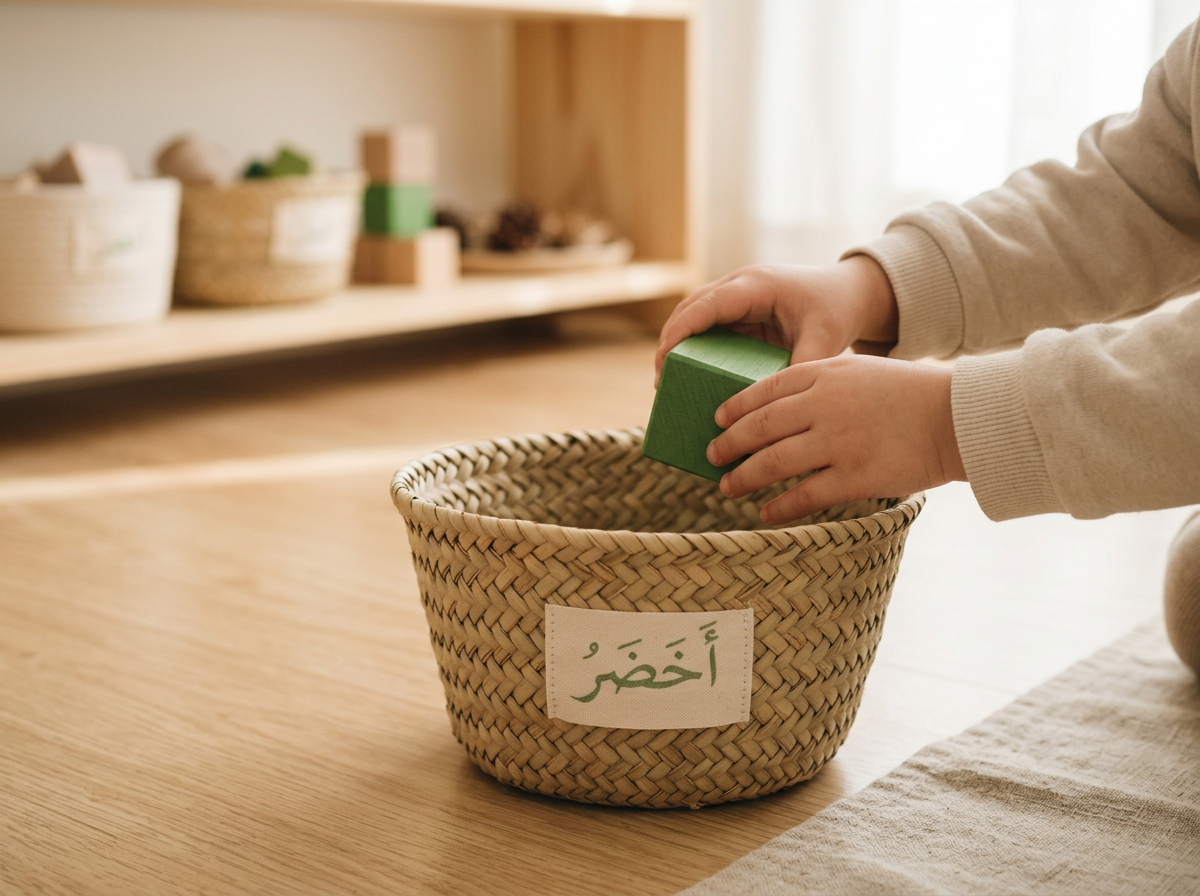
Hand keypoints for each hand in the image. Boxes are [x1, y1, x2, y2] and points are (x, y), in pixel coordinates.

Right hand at [654, 255, 898, 384]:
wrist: (848, 293)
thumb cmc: (836, 309)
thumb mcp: (825, 339)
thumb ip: (801, 367)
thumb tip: (775, 403)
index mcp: (756, 285)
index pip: (706, 304)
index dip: (680, 330)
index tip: (663, 359)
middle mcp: (739, 286)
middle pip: (690, 308)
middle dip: (670, 341)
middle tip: (660, 381)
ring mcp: (736, 298)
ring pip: (693, 316)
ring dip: (677, 345)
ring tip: (667, 383)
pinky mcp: (738, 313)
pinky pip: (707, 328)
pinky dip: (694, 348)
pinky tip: (690, 377)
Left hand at [707, 354, 965, 523]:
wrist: (957, 418)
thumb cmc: (909, 393)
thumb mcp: (859, 370)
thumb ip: (819, 380)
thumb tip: (775, 404)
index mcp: (825, 375)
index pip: (764, 390)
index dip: (735, 408)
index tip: (716, 420)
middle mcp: (825, 407)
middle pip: (760, 427)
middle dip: (729, 443)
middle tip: (712, 454)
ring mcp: (838, 443)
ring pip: (773, 462)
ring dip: (743, 476)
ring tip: (727, 485)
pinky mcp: (855, 477)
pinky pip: (803, 494)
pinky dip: (778, 505)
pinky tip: (764, 510)